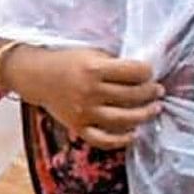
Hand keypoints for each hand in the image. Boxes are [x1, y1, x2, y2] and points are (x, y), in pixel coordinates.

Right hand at [1, 46, 163, 150]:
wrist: (36, 77)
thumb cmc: (67, 62)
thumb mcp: (91, 53)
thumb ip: (114, 64)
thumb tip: (143, 75)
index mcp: (94, 69)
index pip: (134, 72)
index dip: (148, 72)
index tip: (150, 73)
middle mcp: (90, 92)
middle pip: (132, 95)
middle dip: (151, 92)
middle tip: (157, 90)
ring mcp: (84, 112)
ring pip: (123, 119)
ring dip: (144, 114)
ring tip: (154, 109)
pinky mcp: (78, 127)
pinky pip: (103, 139)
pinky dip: (120, 140)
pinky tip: (133, 134)